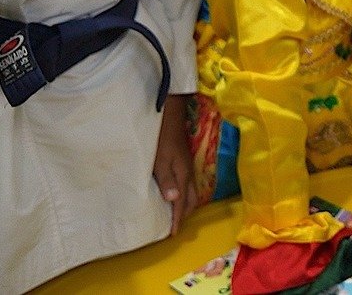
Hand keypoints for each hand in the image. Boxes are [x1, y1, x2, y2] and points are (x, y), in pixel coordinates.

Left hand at [153, 94, 197, 235]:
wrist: (171, 117)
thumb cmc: (162, 138)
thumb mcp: (160, 160)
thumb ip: (167, 180)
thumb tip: (174, 201)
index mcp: (183, 175)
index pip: (182, 202)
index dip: (178, 218)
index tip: (173, 233)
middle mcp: (188, 173)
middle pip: (191, 199)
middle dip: (185, 214)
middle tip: (175, 226)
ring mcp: (187, 167)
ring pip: (191, 192)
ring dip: (185, 205)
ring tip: (175, 214)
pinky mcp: (184, 162)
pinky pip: (188, 184)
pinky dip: (183, 194)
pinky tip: (174, 194)